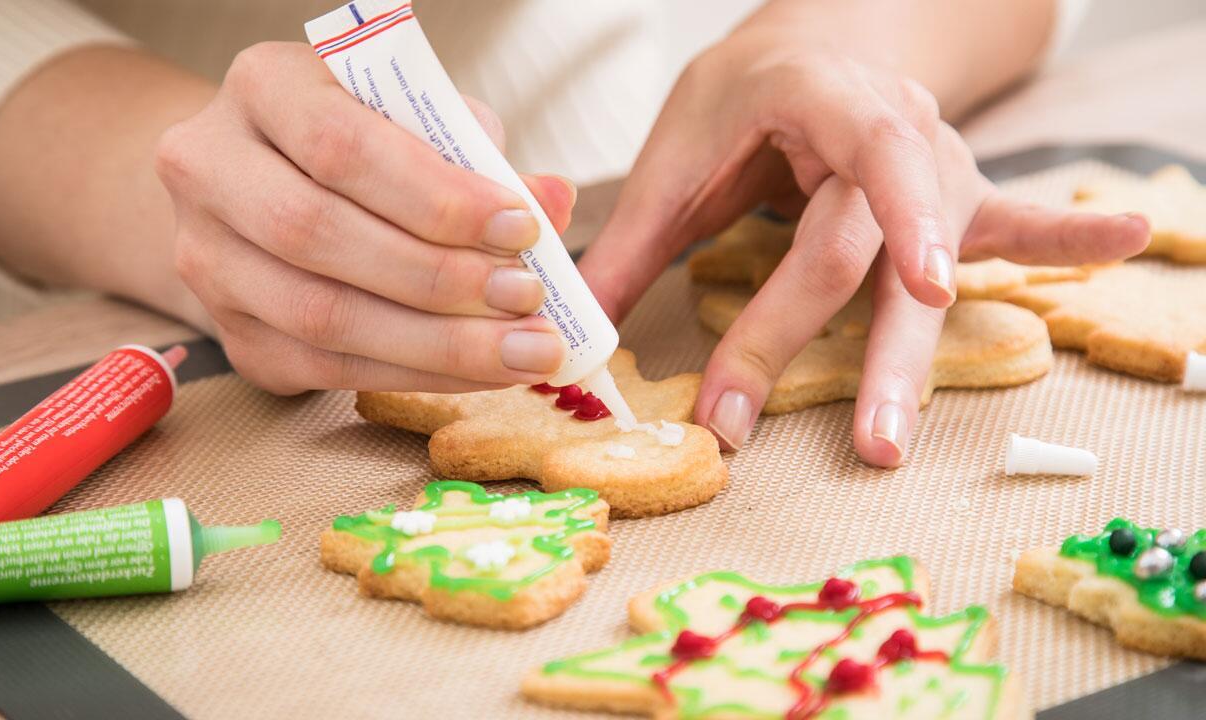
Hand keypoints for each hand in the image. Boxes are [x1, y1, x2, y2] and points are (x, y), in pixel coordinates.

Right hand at [156, 42, 574, 393]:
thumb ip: (476, 154)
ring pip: (320, 316)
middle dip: (439, 277)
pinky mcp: (233, 335)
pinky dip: (415, 375)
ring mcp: (208, 261)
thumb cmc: (360, 147)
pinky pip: (327, 369)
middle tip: (527, 299)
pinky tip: (479, 373)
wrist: (262, 191)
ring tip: (522, 351)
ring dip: (437, 344)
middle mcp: (209, 169)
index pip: (341, 145)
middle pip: (319, 235)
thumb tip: (552, 200)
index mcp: (261, 88)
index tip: (520, 228)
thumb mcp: (414, 120)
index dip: (435, 196)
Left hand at [579, 30, 1148, 465]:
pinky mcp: (952, 201)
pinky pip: (1016, 222)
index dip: (883, 233)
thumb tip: (578, 330)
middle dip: (852, 353)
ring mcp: (933, 168)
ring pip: (930, 271)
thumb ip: (632, 238)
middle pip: (872, 254)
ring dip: (915, 357)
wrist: (815, 43)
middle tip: (857, 444)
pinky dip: (1066, 237)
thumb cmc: (746, 96)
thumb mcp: (682, 146)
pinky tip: (1130, 238)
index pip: (853, 177)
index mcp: (822, 101)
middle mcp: (894, 134)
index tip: (912, 290)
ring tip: (894, 436)